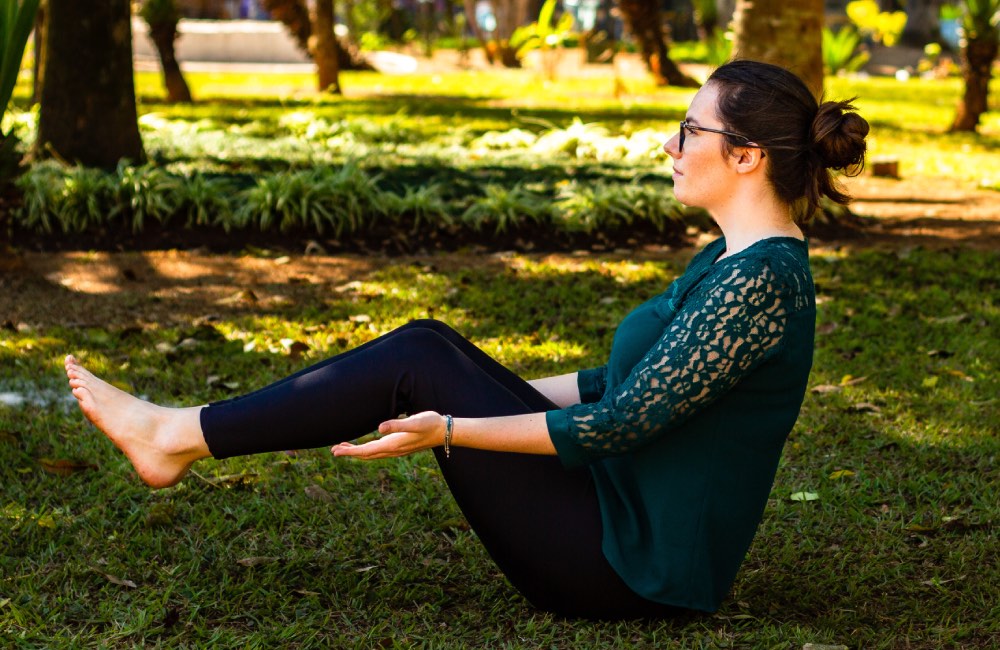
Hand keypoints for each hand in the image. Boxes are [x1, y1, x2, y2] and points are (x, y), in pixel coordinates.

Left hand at [331, 411, 445, 459]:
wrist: (445, 431)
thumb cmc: (430, 424)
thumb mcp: (414, 422)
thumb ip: (396, 425)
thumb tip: (378, 429)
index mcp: (392, 445)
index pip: (366, 451)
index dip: (349, 451)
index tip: (335, 451)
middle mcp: (393, 450)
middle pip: (366, 454)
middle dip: (349, 453)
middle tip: (333, 450)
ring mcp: (397, 449)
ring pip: (372, 453)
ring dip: (357, 451)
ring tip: (343, 448)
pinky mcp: (400, 446)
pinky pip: (379, 450)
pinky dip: (367, 449)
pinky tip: (366, 444)